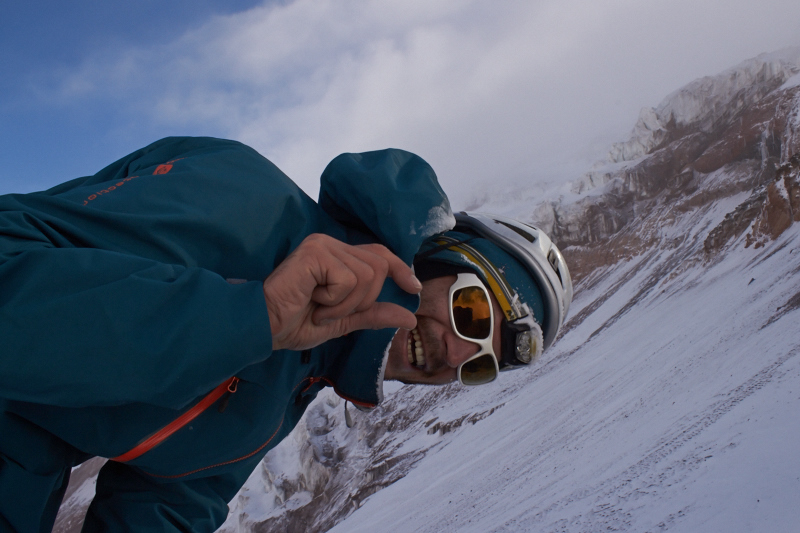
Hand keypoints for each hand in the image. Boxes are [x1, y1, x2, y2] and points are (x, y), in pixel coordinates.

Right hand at [262, 234, 421, 350]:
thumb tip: (410, 317)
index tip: (414, 287)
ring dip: (346, 304)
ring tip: (319, 308)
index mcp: (337, 255)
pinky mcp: (314, 252)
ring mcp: (322, 245)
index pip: (379, 254)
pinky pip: (348, 279)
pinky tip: (312, 302)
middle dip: (363, 300)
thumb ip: (374, 315)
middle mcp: (331, 244)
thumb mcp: (343, 321)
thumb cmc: (293, 322)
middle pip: (378, 267)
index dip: (400, 269)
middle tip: (331, 311)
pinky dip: (335, 301)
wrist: (263, 327)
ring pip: (366, 276)